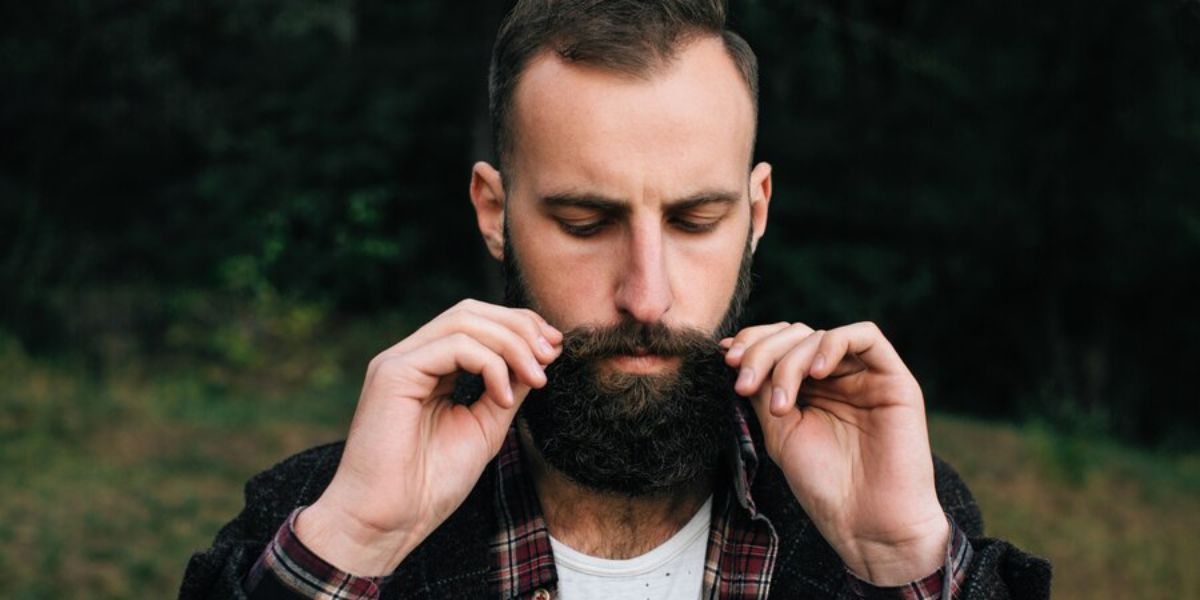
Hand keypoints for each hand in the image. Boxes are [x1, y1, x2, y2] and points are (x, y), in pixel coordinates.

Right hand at [296, 300, 561, 575]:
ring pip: (464, 321)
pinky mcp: (393, 373)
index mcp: (429, 368)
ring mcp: (398, 361)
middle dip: (519, 327)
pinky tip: (503, 398)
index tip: (555, 348)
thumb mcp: (485, 426)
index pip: (475, 323)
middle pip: (470, 312)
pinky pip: (454, 346)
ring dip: (512, 344)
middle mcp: (411, 357)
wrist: (390, 521)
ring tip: (537, 377)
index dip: (519, 326)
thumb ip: (507, 388)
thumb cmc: (430, 484)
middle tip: (552, 354)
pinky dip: (490, 365)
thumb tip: (540, 355)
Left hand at [722, 321, 948, 584]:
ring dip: (789, 360)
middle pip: (795, 335)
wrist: (867, 523)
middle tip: (743, 383)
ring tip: (779, 405)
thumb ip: (763, 390)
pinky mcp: (894, 379)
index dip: (750, 343)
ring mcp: (865, 376)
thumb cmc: (824, 485)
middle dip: (761, 353)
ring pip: (820, 336)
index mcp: (809, 388)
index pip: (778, 344)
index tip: (724, 360)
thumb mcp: (779, 431)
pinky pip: (866, 336)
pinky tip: (815, 375)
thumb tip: (735, 351)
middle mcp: (837, 377)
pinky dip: (832, 345)